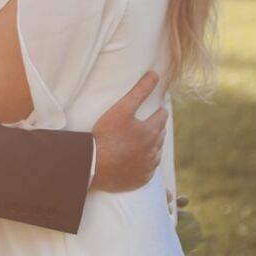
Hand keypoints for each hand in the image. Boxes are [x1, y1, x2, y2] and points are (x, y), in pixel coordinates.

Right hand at [91, 71, 166, 192]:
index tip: (160, 109)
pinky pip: (148, 171)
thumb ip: (140, 90)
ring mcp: (147, 168)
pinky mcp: (140, 180)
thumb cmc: (106, 135)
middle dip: (158, 128)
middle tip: (155, 124)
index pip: (161, 118)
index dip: (160, 111)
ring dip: (154, 147)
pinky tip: (142, 162)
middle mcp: (153, 151)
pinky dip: (147, 164)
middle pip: (160, 136)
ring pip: (156, 154)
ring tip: (149, 142)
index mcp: (151, 132)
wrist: (94, 166)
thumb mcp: (122, 108)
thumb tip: (154, 74)